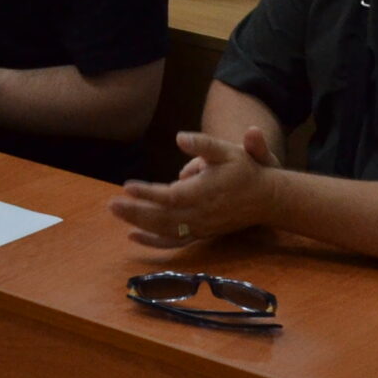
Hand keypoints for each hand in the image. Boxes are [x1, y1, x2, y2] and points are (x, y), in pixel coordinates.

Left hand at [109, 128, 279, 248]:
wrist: (267, 198)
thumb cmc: (244, 170)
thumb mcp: (227, 150)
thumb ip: (203, 144)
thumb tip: (180, 137)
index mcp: (205, 193)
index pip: (170, 196)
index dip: (148, 193)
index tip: (127, 187)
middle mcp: (201, 214)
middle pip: (162, 217)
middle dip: (136, 211)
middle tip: (110, 204)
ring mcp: (201, 227)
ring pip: (165, 230)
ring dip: (139, 223)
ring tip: (115, 212)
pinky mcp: (201, 233)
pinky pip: (173, 241)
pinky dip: (153, 241)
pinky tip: (132, 236)